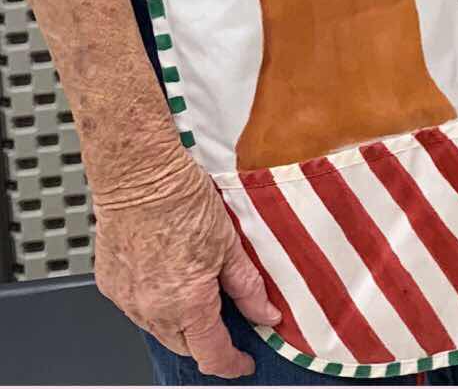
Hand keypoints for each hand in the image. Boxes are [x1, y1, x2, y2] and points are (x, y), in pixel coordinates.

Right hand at [93, 147, 278, 377]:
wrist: (138, 175)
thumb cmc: (181, 199)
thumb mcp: (228, 242)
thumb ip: (247, 285)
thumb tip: (265, 314)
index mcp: (187, 305)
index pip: (212, 355)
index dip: (232, 364)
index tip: (244, 362)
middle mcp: (153, 311)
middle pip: (185, 346)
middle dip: (207, 341)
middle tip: (226, 319)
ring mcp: (127, 301)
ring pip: (159, 329)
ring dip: (180, 322)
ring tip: (196, 290)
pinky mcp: (110, 285)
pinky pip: (136, 308)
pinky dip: (155, 303)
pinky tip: (166, 276)